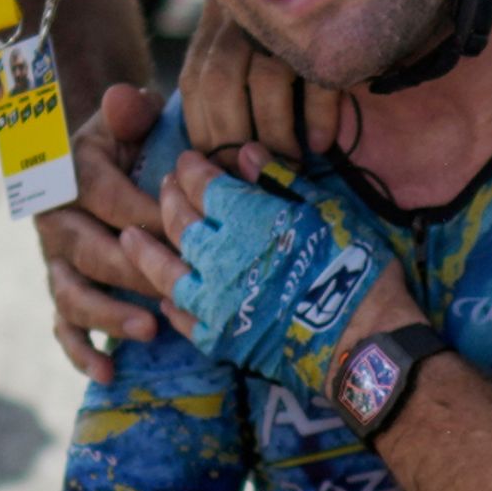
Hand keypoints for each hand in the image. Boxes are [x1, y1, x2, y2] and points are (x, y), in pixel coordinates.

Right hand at [38, 84, 165, 381]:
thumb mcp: (128, 118)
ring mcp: (55, 260)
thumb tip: (127, 99)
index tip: (189, 234)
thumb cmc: (127, 140)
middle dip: (137, 275)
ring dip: (110, 317)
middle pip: (92, 252)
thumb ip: (131, 110)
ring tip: (149, 331)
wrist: (91, 159)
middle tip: (179, 293)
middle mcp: (55, 219)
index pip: (108, 198)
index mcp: (71, 175)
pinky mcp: (59, 288)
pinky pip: (62, 326)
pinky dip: (81, 352)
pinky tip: (109, 373)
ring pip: (73, 295)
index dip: (148, 217)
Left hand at [123, 144, 401, 396]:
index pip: (203, 185)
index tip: (186, 161)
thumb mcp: (328, 208)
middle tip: (164, 186)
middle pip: (178, 222)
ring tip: (130, 237)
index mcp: (246, 217)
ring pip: (165, 270)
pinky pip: (182, 318)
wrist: (361, 338)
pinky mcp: (219, 339)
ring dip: (145, 251)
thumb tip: (245, 151)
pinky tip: (164, 297)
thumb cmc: (355, 265)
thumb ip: (282, 180)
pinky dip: (170, 303)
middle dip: (168, 199)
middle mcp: (219, 255)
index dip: (192, 170)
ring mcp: (214, 300)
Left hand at [180, 0, 340, 160]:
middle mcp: (242, 18)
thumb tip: (204, 153)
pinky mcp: (328, 23)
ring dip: (274, 135)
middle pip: (221, 84)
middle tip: (253, 181)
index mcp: (213, 28)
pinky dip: (317, 115)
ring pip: (265, 80)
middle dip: (234, 141)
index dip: (203, 135)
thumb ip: (216, 88)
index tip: (219, 175)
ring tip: (288, 167)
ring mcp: (283, 18)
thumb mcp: (233, 45)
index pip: (194, 86)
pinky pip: (318, 74)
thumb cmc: (273, 30)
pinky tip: (321, 144)